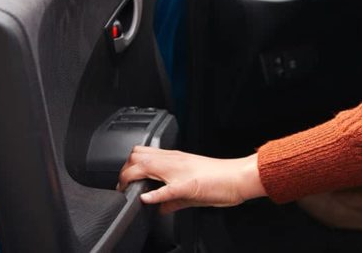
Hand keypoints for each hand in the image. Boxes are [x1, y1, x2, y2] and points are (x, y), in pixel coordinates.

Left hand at [117, 146, 266, 213]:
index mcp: (175, 160)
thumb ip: (172, 199)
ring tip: (128, 190)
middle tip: (122, 187)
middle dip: (124, 171)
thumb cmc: (220, 179)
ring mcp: (179, 171)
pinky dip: (154, 194)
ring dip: (132, 176)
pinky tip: (147, 200)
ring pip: (147, 163)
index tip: (123, 182)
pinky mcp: (188, 185)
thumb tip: (159, 207)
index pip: (142, 153)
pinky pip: (167, 188)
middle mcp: (174, 161)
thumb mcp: (191, 189)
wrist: (239, 177)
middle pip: (137, 155)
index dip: (127, 167)